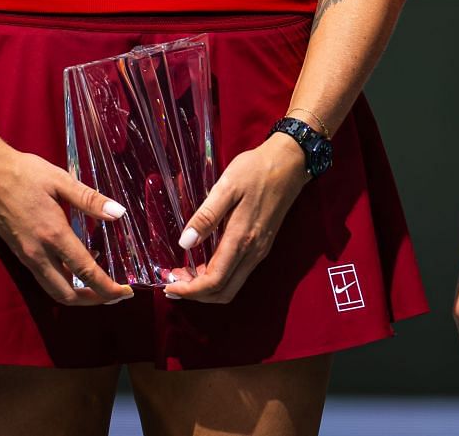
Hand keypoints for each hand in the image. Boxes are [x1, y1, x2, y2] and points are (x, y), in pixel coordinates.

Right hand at [0, 135, 134, 305]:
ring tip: (100, 284)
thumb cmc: (24, 173)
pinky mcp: (19, 253)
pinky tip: (76, 263)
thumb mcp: (60, 180)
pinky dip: (63, 281)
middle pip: (67, 295)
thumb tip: (119, 213)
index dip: (108, 288)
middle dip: (94, 300)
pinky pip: (44, 278)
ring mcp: (26, 256)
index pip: (85, 272)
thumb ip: (90, 200)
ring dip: (78, 294)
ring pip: (53, 290)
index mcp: (53, 235)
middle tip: (115, 295)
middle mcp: (38, 253)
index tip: (126, 292)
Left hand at [162, 131, 309, 304]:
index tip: (168, 286)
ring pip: (231, 286)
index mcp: (241, 238)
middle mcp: (253, 252)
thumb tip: (184, 244)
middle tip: (172, 283)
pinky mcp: (262, 246)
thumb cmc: (255, 170)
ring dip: (207, 288)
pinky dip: (218, 278)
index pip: (214, 280)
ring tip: (183, 275)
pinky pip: (238, 274)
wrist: (290, 163)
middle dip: (196, 295)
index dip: (189, 290)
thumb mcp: (227, 186)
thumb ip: (206, 216)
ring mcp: (260, 251)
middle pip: (223, 292)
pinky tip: (203, 264)